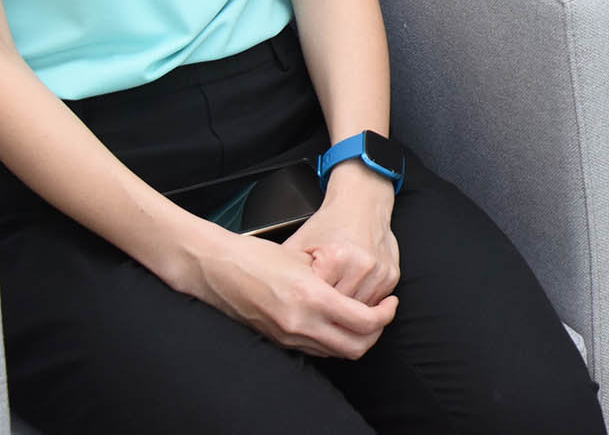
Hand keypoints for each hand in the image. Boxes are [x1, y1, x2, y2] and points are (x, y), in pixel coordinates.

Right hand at [181, 220, 396, 357]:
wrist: (217, 269)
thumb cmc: (257, 255)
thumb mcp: (302, 258)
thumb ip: (331, 278)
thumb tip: (358, 289)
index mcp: (311, 297)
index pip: (363, 321)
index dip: (384, 316)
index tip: (390, 304)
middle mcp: (301, 323)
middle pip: (355, 346)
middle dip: (375, 333)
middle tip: (382, 314)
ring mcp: (288, 336)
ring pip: (336, 352)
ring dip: (355, 339)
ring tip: (363, 317)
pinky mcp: (279, 341)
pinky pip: (317, 349)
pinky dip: (333, 340)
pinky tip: (336, 321)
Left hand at [286, 166, 400, 303]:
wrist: (362, 202)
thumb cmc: (330, 223)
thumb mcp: (300, 243)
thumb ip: (285, 271)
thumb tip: (267, 297)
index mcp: (337, 257)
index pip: (319, 300)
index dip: (308, 303)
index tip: (300, 303)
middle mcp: (362, 266)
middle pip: (339, 310)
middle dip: (326, 311)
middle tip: (314, 309)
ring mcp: (380, 272)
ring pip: (358, 311)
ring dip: (345, 311)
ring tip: (331, 303)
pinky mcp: (392, 276)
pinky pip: (373, 302)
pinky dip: (360, 303)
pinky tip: (349, 295)